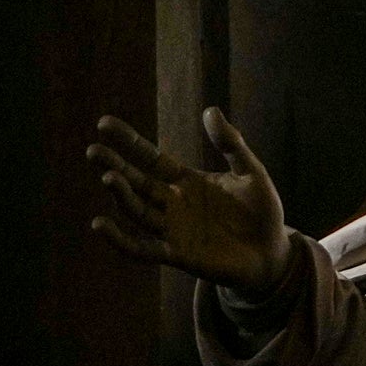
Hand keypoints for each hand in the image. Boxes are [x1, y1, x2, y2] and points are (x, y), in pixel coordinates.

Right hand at [86, 108, 298, 296]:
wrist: (272, 254)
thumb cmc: (262, 212)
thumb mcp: (251, 173)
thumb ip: (231, 145)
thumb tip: (210, 111)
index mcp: (186, 180)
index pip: (149, 157)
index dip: (128, 141)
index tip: (104, 124)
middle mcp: (172, 203)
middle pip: (135, 182)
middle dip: (114, 166)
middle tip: (93, 151)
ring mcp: (172, 230)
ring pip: (137, 211)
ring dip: (121, 196)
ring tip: (108, 178)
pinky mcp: (177, 255)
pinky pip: (142, 248)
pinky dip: (120, 240)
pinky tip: (100, 225)